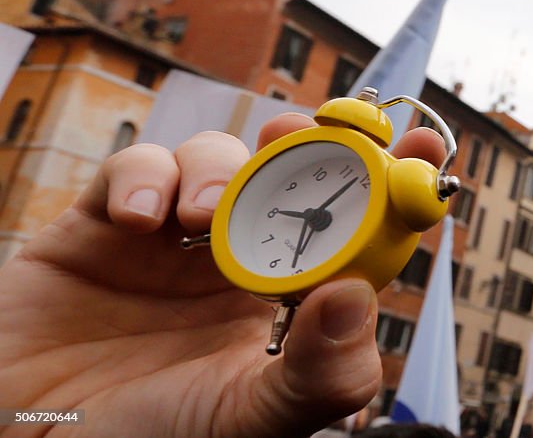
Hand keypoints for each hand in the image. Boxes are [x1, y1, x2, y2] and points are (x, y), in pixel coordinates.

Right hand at [0, 114, 445, 437]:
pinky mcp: (102, 224)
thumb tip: (358, 297)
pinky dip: (143, 176)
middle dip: (308, 144)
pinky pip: (134, 169)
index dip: (387, 189)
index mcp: (283, 303)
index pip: (350, 233)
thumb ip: (316, 373)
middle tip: (311, 131)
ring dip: (221, 169)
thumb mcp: (248, 421)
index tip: (424, 154)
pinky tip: (141, 218)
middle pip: (285, 177)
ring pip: (216, 161)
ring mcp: (169, 239)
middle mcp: (234, 262)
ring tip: (204, 212)